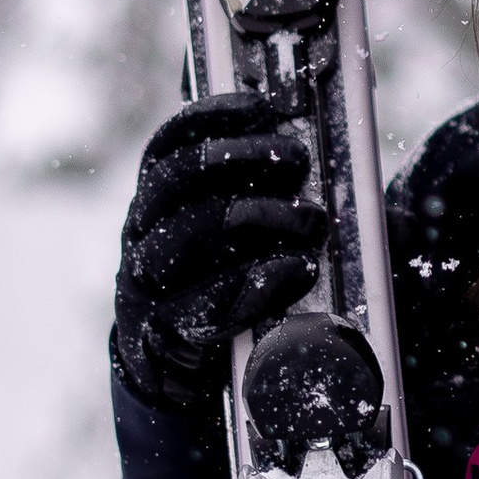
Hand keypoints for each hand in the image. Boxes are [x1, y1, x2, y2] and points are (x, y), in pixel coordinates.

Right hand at [114, 95, 324, 413]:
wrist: (171, 373)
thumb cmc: (217, 286)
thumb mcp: (237, 238)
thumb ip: (266, 199)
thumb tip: (337, 165)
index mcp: (155, 203)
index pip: (168, 145)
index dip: (210, 116)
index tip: (262, 104)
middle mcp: (141, 234)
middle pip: (178, 176)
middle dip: (244, 157)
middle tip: (298, 160)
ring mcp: (145, 283)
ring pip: (191, 231)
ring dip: (262, 216)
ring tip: (312, 219)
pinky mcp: (163, 332)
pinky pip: (206, 299)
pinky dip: (260, 281)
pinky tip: (299, 269)